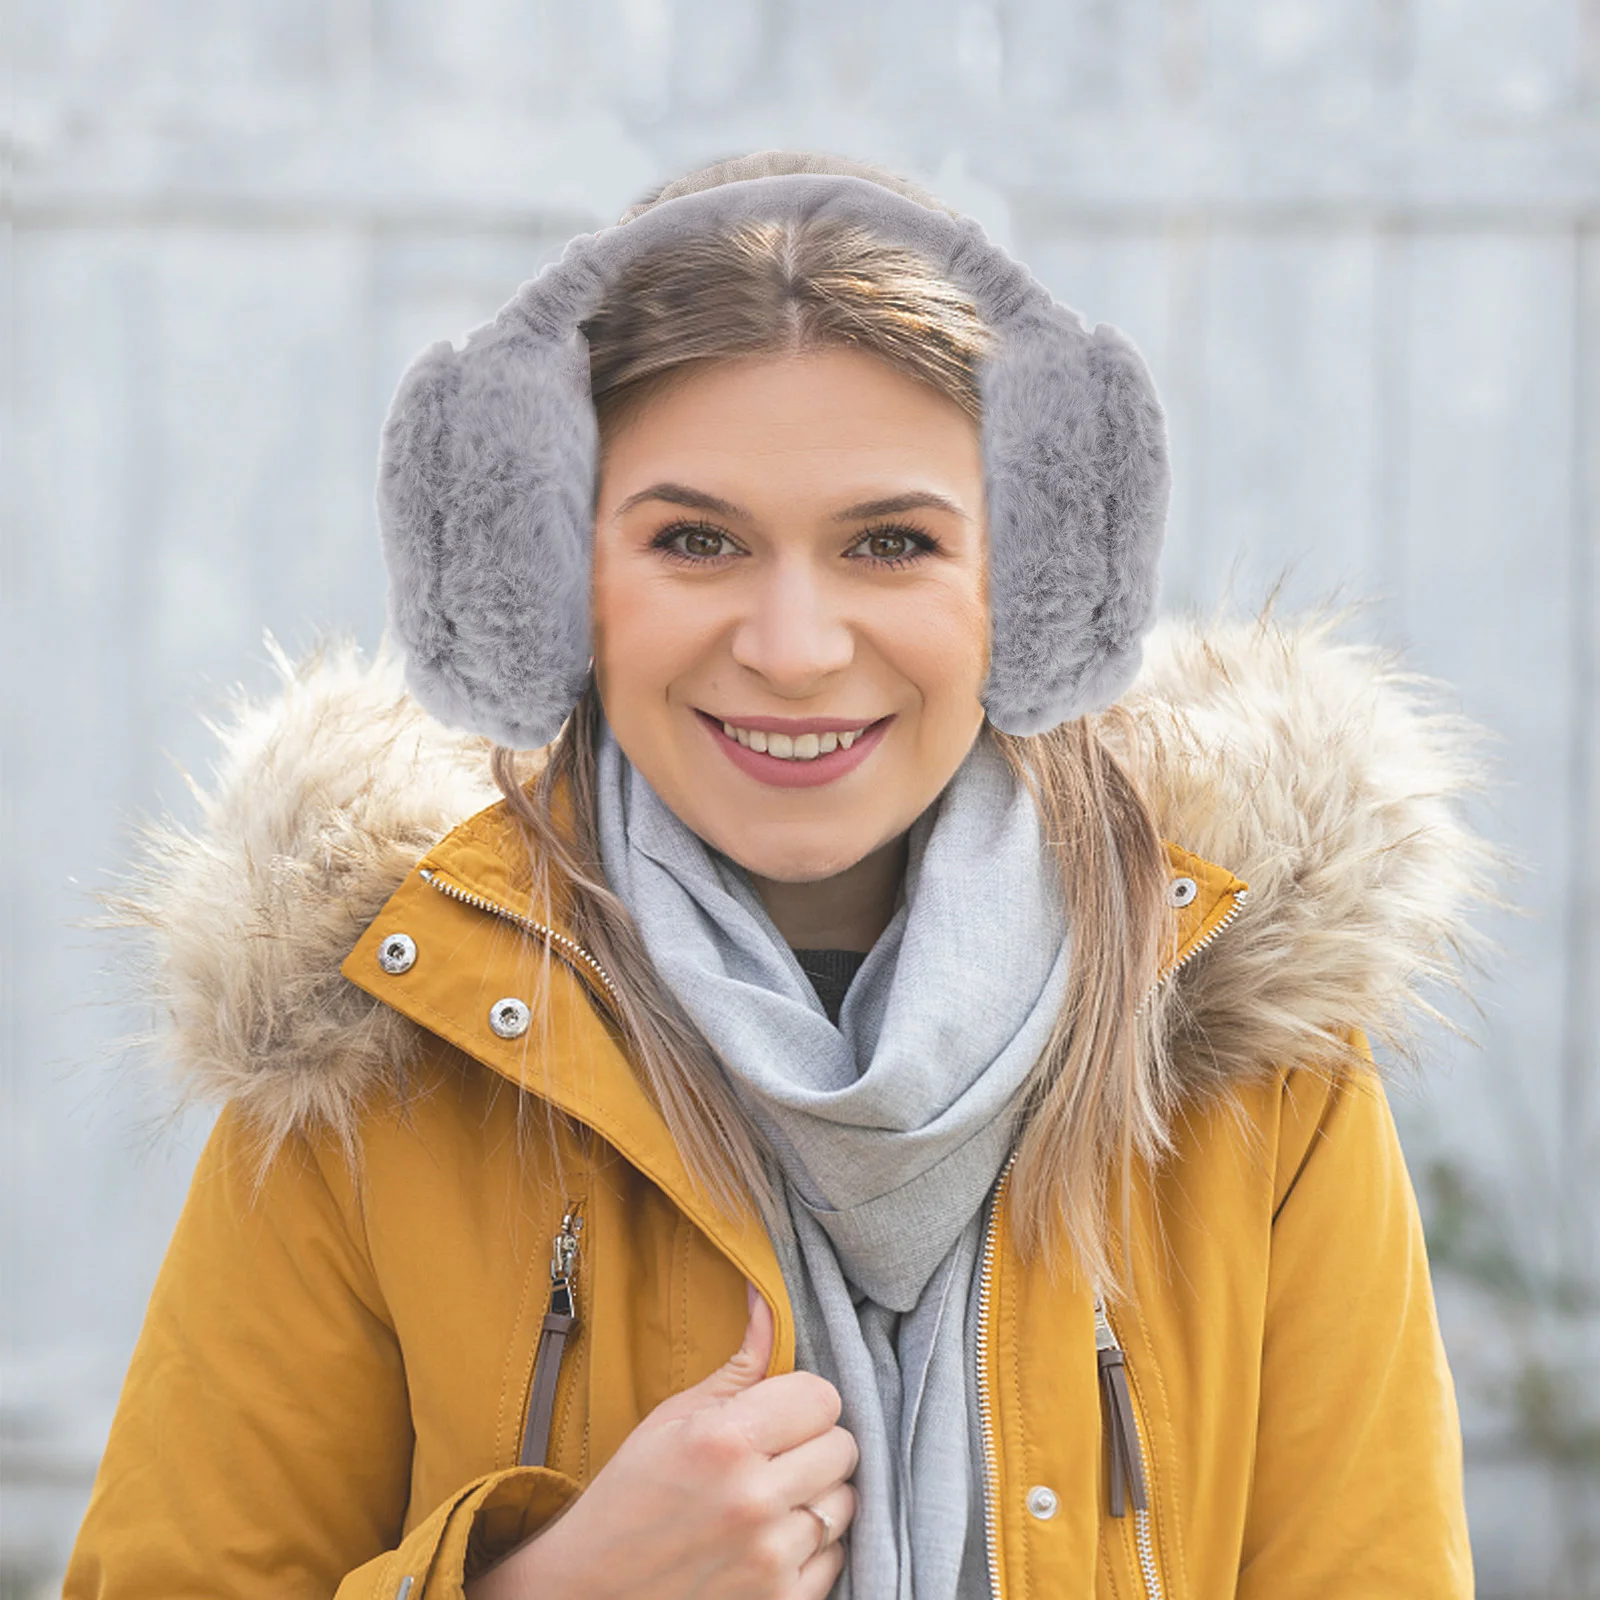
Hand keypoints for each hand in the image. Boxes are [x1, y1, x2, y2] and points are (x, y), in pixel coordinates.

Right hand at [467, 1283, 857, 1599]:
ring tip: (771, 1498)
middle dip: (814, 1444)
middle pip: (843, 1448)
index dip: (803, 1400)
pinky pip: (836, 1558)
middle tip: (776, 1455)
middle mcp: (754, 1500)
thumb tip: (767, 1299)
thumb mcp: (676, 1416)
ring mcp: (770, 1559)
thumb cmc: (632, 1492)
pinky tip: (770, 1539)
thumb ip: (740, 1363)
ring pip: (844, 1503)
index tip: (780, 1412)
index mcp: (726, 1440)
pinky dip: (812, 1549)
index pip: (823, 1398)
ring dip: (816, 1496)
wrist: (592, 1588)